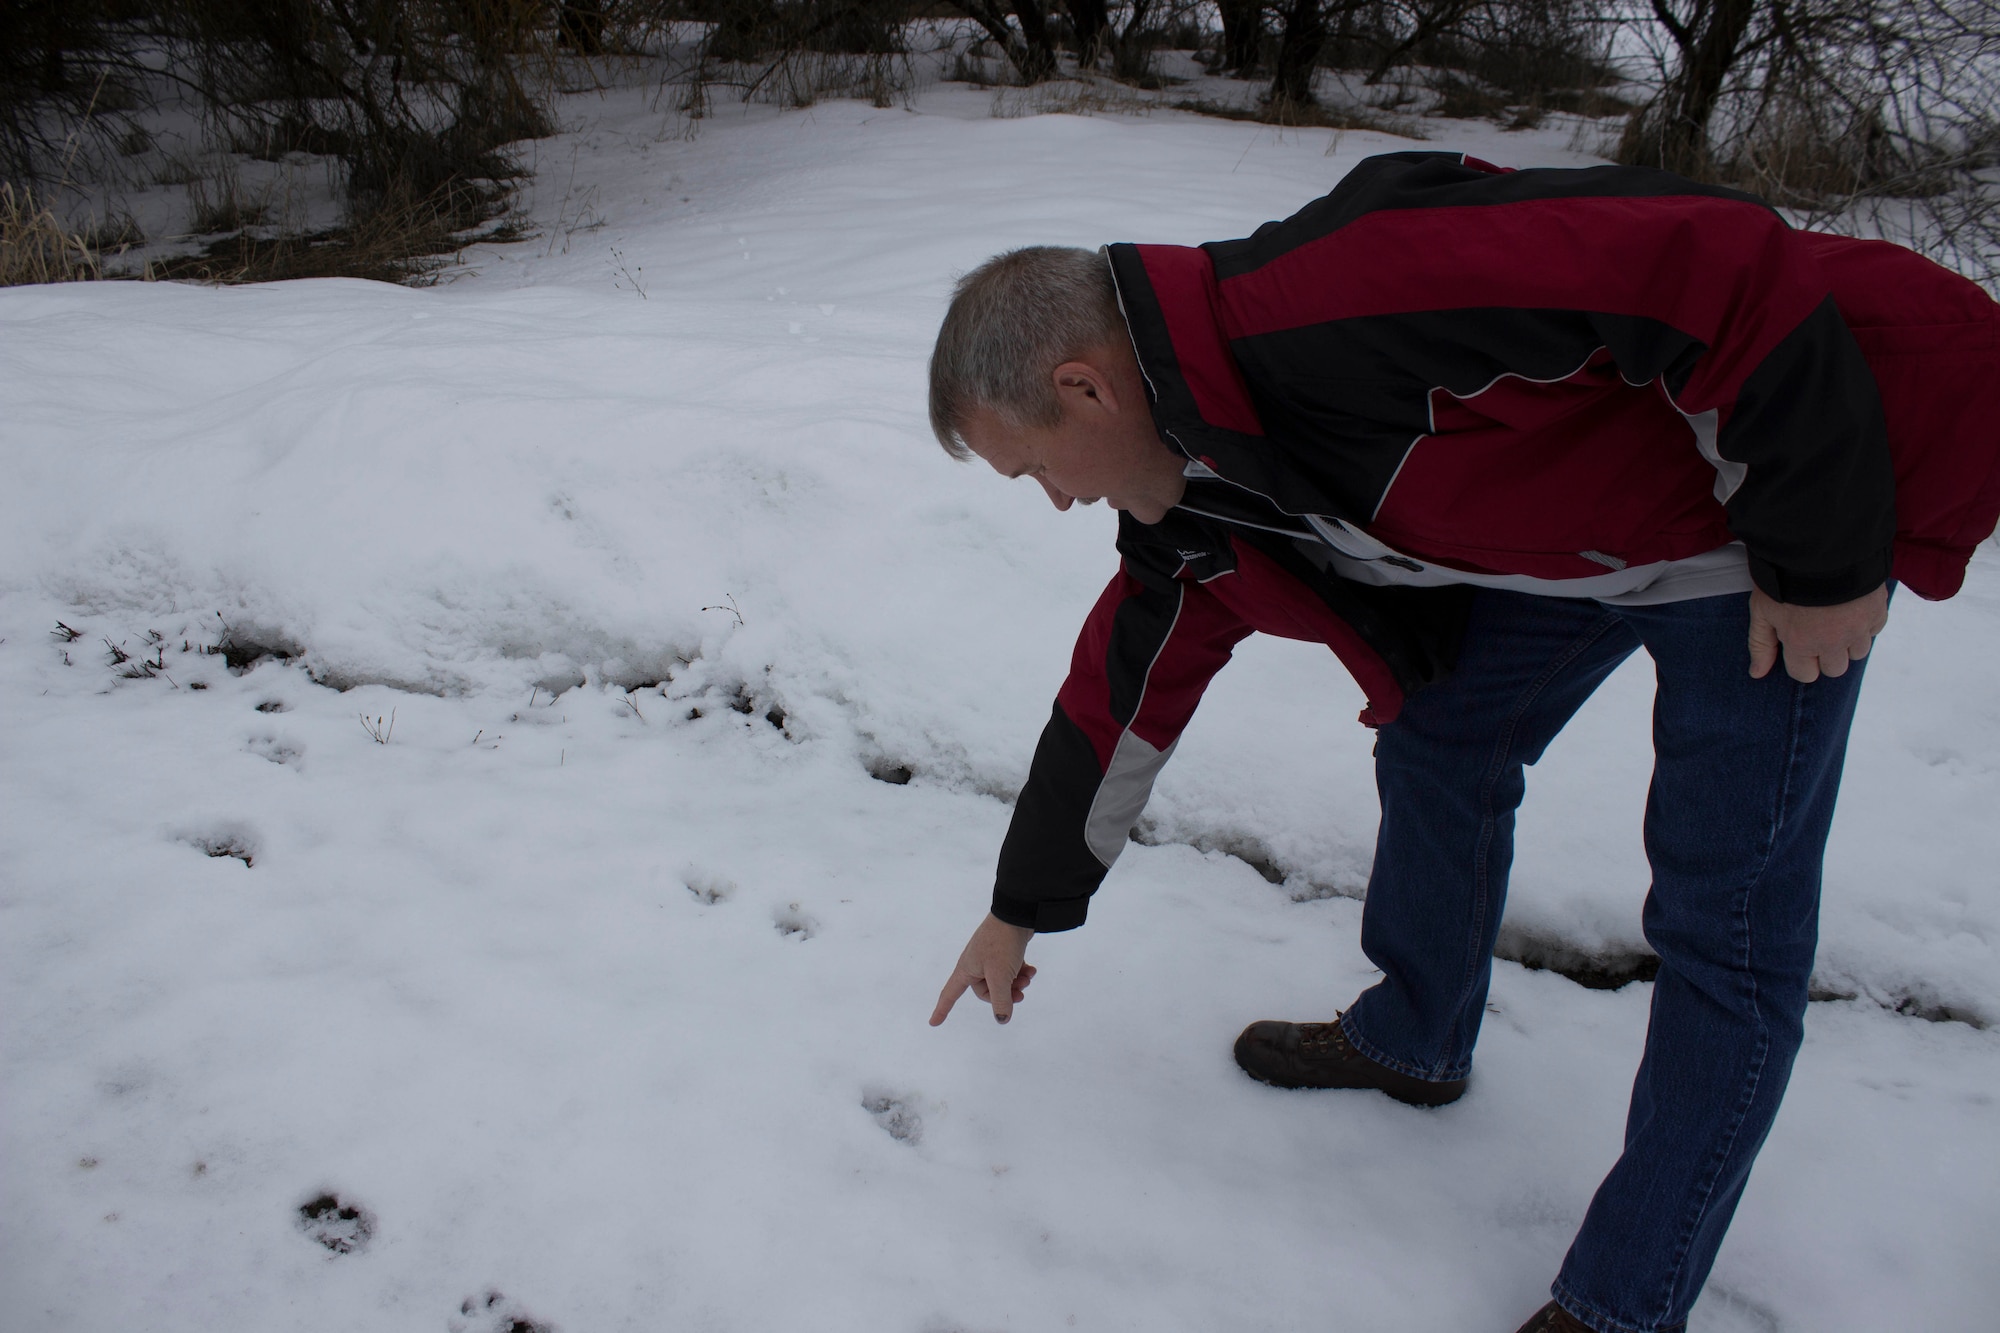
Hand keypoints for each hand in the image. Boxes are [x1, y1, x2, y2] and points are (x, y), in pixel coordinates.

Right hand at [929, 913, 1035, 1025]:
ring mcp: (990, 957)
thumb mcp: (1000, 976)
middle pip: (986, 991)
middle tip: (1020, 993)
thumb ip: (1000, 1000)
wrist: (1016, 914)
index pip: (950, 994)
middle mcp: (975, 964)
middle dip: (1005, 994)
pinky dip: (1021, 972)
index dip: (942, 1009)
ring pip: (1001, 981)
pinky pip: (1010, 970)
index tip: (933, 1023)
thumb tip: (1002, 1020)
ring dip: (1015, 984)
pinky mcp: (1003, 952)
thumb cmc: (1001, 944)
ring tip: (1027, 979)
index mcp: (966, 970)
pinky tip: (1031, 970)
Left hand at [1747, 585, 1888, 682]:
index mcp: (1802, 644)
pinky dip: (1865, 623)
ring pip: (1858, 653)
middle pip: (1834, 669)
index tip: (1798, 642)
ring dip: (1847, 642)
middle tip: (1817, 630)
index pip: (1805, 674)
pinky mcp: (1878, 612)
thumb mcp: (1761, 610)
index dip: (1800, 661)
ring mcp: (1859, 629)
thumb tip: (1757, 674)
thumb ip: (1761, 644)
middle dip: (1825, 655)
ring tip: (1835, 618)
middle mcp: (1833, 642)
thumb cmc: (1785, 577)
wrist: (1821, 546)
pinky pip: (1874, 630)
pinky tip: (1851, 606)